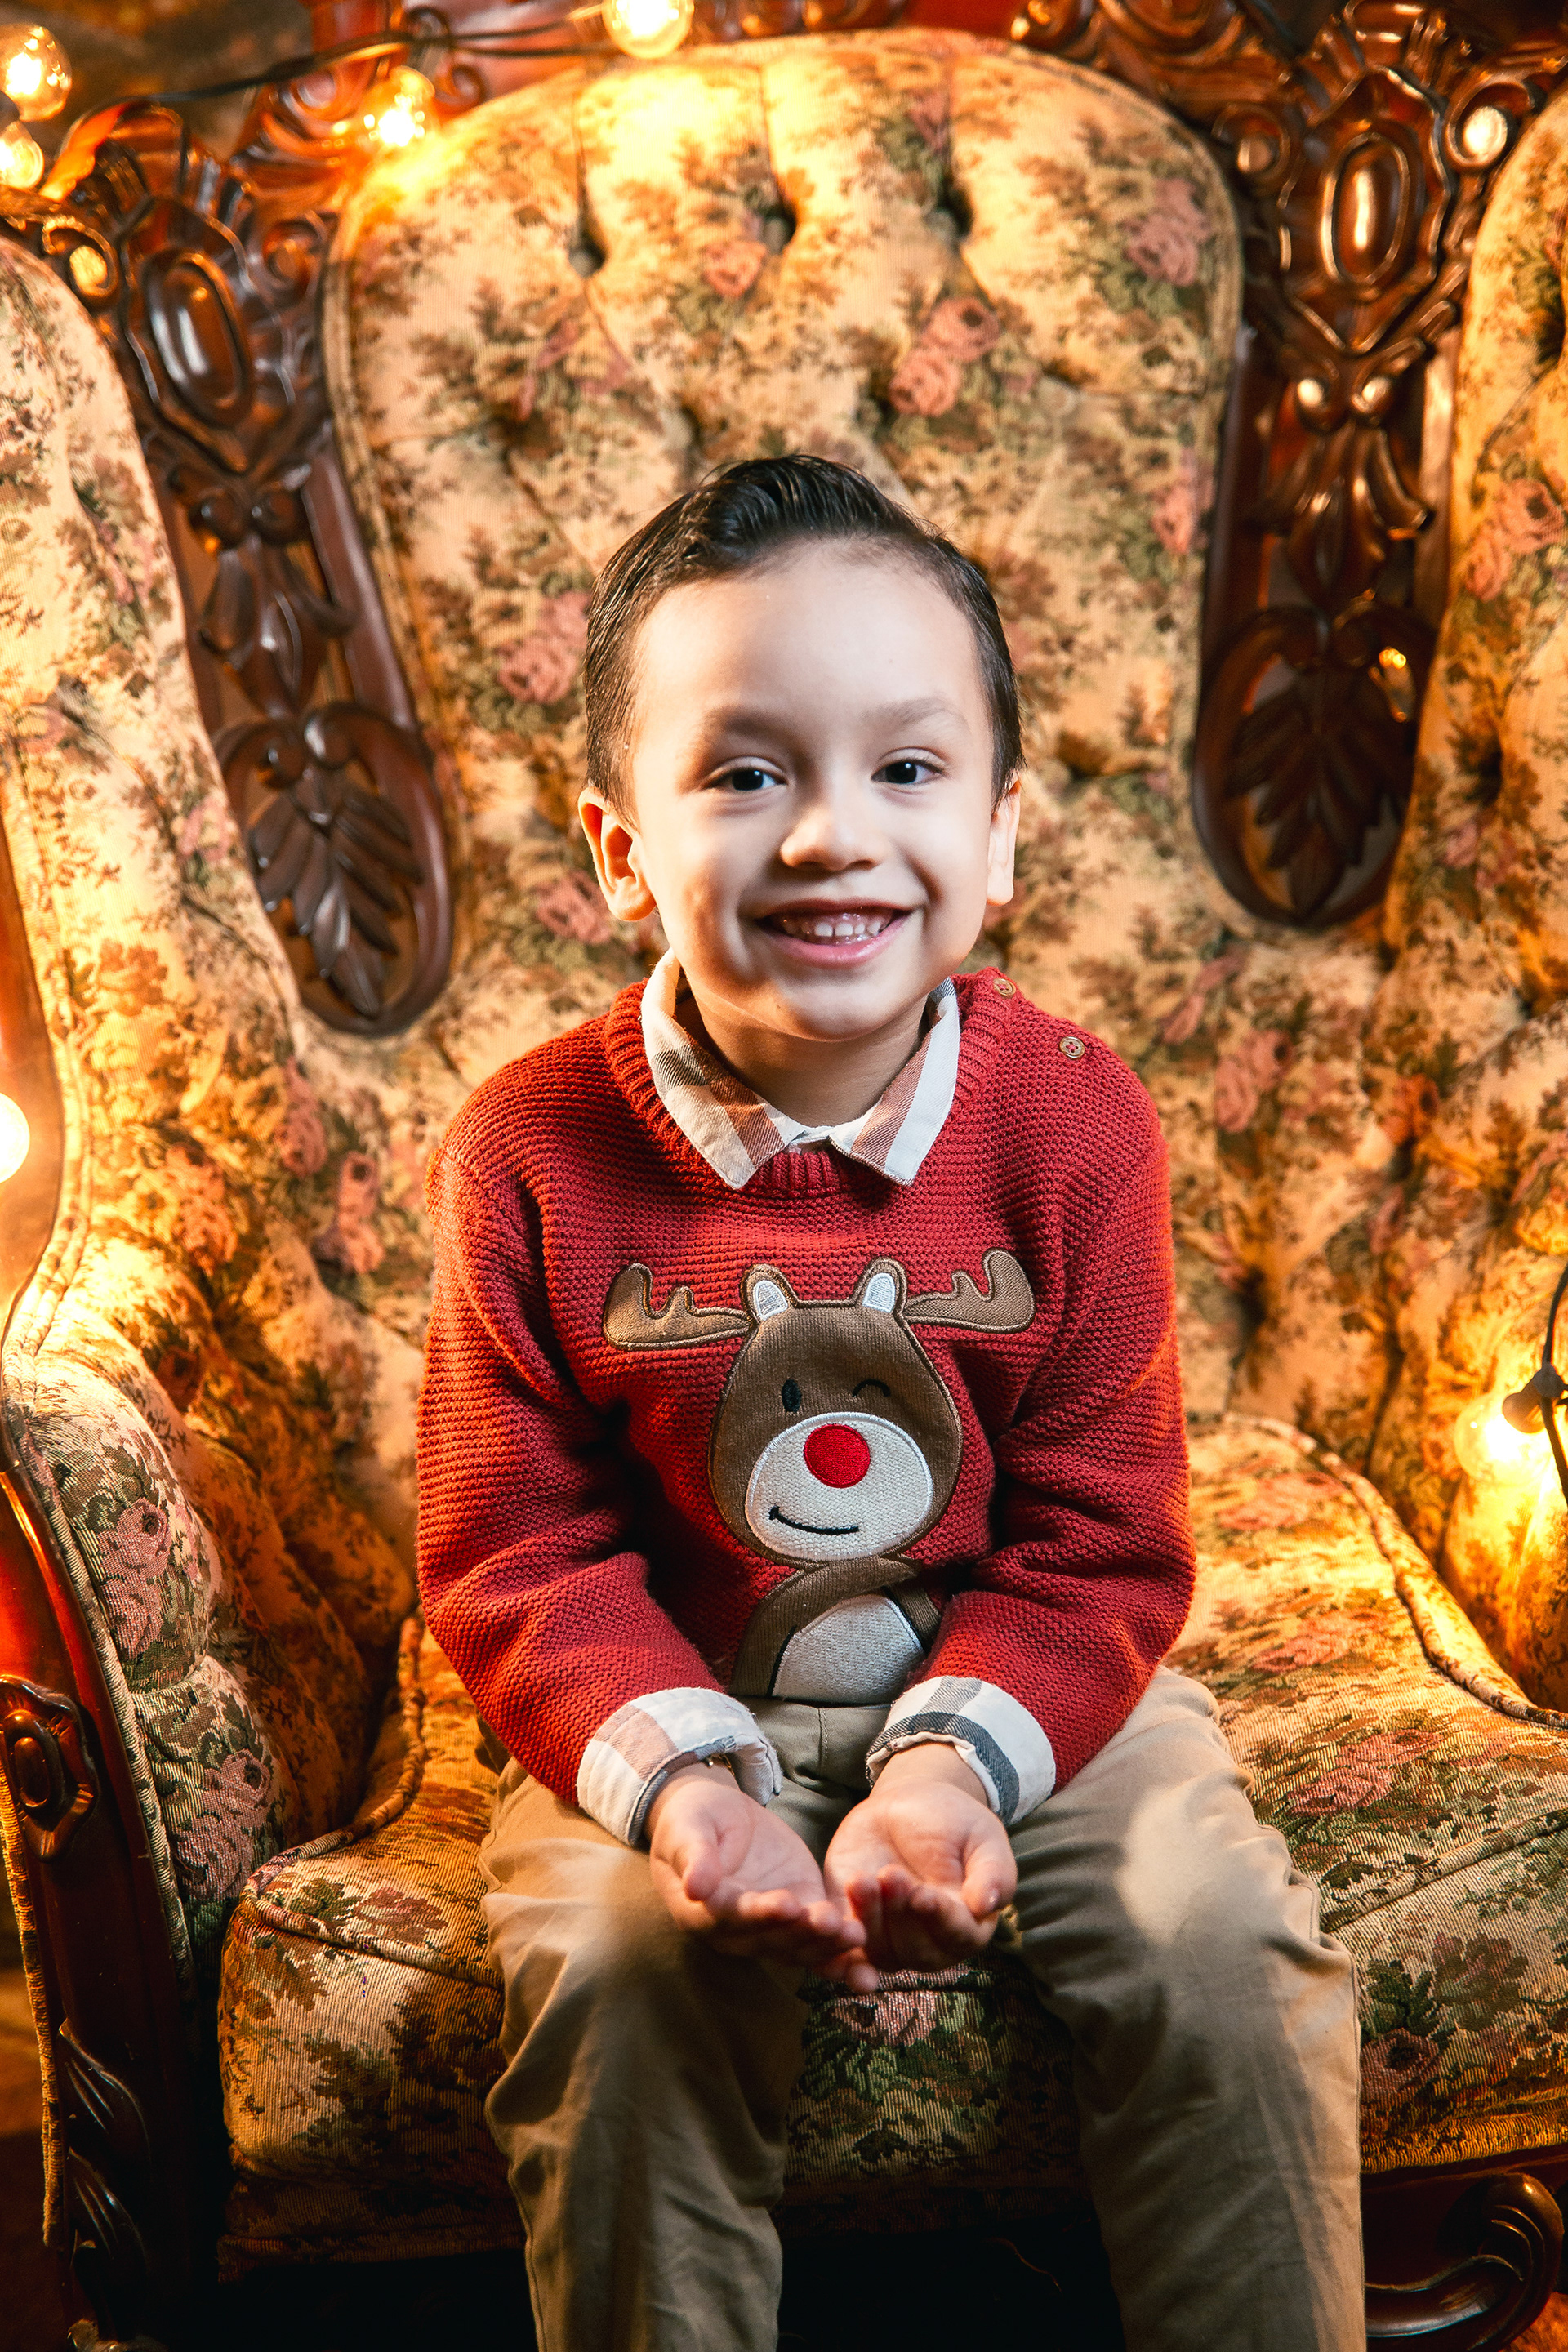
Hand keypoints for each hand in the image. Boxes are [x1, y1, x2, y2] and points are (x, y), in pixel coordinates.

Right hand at [647, 1763, 877, 1990]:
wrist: (715, 1816)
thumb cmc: (692, 1820)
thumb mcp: (688, 1830)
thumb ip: (695, 1857)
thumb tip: (694, 1887)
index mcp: (704, 1913)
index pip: (734, 1916)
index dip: (760, 1913)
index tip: (787, 1904)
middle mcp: (739, 1931)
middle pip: (773, 1938)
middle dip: (804, 1933)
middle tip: (833, 1924)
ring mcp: (772, 1925)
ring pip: (800, 1945)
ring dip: (828, 1945)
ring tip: (856, 1934)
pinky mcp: (800, 1911)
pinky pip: (821, 1936)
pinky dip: (842, 1949)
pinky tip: (869, 1954)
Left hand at [824, 1744, 1015, 1970]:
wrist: (907, 1806)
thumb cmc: (953, 1822)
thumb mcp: (982, 1837)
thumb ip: (992, 1871)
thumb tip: (989, 1904)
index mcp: (967, 1924)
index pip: (957, 1935)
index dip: (940, 1919)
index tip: (924, 1895)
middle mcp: (930, 1941)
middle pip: (917, 1951)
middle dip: (901, 1916)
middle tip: (890, 1874)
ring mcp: (890, 1937)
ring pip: (880, 1952)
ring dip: (869, 1921)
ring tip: (863, 1880)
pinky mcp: (853, 1924)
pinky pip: (844, 1948)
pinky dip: (836, 1943)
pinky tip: (827, 1919)